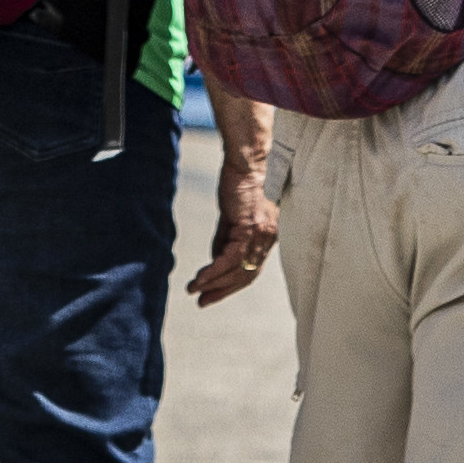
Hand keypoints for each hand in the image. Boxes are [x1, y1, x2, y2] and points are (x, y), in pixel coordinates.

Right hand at [189, 154, 279, 304]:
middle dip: (223, 291)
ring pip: (238, 270)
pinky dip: (214, 271)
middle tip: (203, 301)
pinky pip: (230, 258)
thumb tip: (215, 259)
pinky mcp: (250, 228)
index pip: (250, 269)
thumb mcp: (232, 216)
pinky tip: (200, 279)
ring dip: (215, 284)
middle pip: (246, 275)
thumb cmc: (241, 182)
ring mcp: (262, 235)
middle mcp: (268, 239)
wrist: (249, 161)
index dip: (231, 284)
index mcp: (266, 237)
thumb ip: (225, 239)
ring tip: (195, 291)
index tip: (211, 293)